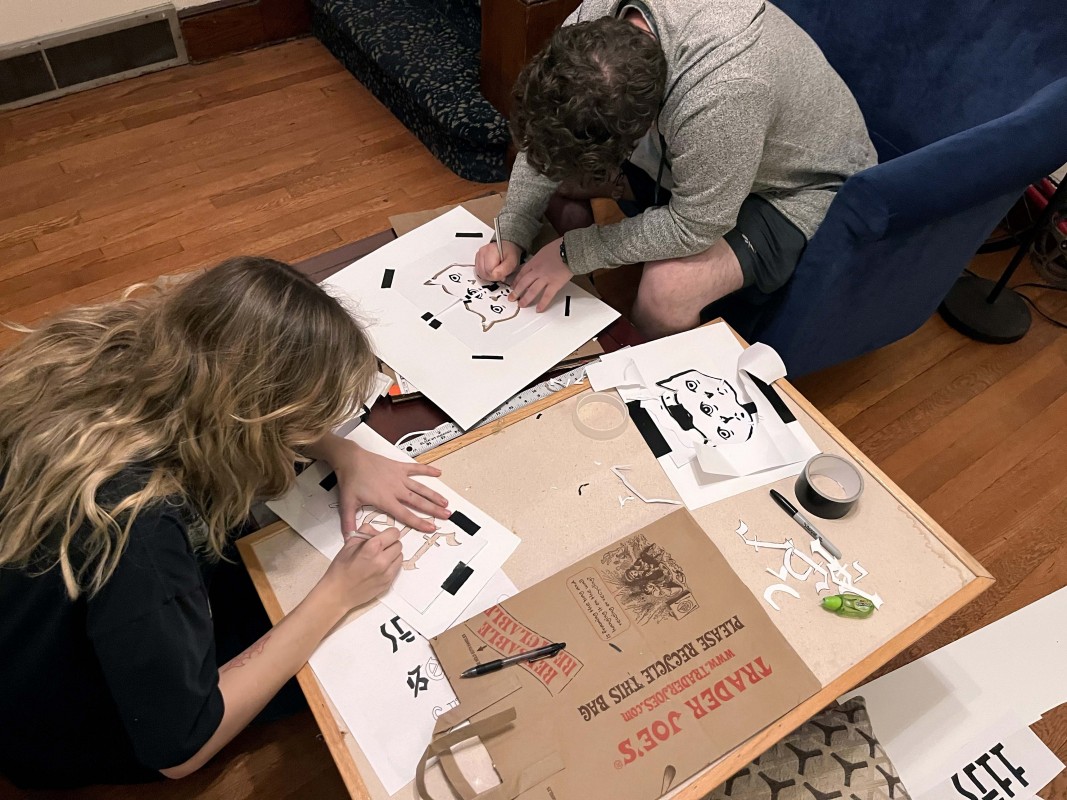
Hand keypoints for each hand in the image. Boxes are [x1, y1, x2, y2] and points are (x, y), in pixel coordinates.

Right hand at [319, 524, 403, 610]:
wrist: (338, 593)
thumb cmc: (340, 570)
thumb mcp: (348, 544)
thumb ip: (365, 533)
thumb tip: (377, 532)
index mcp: (372, 548)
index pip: (394, 533)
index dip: (389, 533)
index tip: (384, 536)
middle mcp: (382, 560)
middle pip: (398, 544)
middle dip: (390, 543)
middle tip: (380, 548)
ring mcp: (387, 573)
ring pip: (400, 556)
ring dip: (392, 555)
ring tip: (379, 558)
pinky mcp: (388, 583)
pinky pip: (397, 568)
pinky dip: (391, 566)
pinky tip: (379, 568)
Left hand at [327, 438, 448, 534]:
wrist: (351, 459)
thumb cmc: (351, 480)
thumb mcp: (347, 504)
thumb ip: (349, 523)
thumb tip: (348, 537)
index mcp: (385, 499)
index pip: (405, 514)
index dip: (419, 522)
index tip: (430, 527)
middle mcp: (395, 489)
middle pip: (419, 502)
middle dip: (434, 510)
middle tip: (446, 515)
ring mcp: (399, 477)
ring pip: (420, 488)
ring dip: (434, 495)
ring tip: (445, 502)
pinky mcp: (398, 467)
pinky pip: (416, 468)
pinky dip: (427, 470)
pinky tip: (438, 473)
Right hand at [475, 240, 520, 281]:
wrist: (507, 248)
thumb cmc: (510, 253)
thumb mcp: (512, 262)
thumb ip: (504, 270)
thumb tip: (494, 276)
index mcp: (491, 250)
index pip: (489, 271)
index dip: (497, 276)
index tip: (503, 273)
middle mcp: (482, 252)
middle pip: (483, 273)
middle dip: (492, 276)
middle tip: (500, 272)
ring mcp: (478, 255)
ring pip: (480, 273)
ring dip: (488, 276)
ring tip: (496, 270)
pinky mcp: (477, 259)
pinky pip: (478, 271)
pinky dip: (485, 273)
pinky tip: (491, 270)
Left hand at [509, 237, 572, 311]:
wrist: (569, 249)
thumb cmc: (560, 247)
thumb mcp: (544, 250)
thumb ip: (539, 259)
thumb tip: (537, 263)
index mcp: (534, 262)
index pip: (521, 273)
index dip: (516, 281)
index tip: (513, 287)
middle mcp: (537, 271)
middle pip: (523, 283)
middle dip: (516, 292)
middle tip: (512, 298)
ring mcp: (545, 278)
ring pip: (532, 291)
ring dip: (525, 299)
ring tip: (521, 305)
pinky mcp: (555, 284)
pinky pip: (547, 296)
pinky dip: (542, 304)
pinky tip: (538, 309)